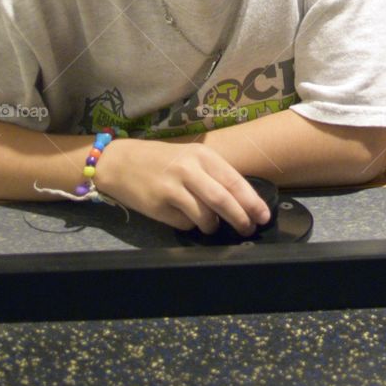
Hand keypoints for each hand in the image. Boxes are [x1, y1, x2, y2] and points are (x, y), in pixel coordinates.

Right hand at [94, 137, 271, 232]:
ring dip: (214, 226)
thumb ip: (214, 176)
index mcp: (202, 155)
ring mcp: (172, 188)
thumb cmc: (163, 161)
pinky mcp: (159, 206)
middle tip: (249, 229)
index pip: (234, 181)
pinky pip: (185, 223)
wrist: (121, 162)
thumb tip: (242, 202)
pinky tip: (185, 218)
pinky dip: (191, 226)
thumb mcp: (191, 158)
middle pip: (223, 200)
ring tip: (213, 226)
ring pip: (206, 216)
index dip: (252, 201)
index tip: (263, 216)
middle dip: (241, 218)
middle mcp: (189, 169)